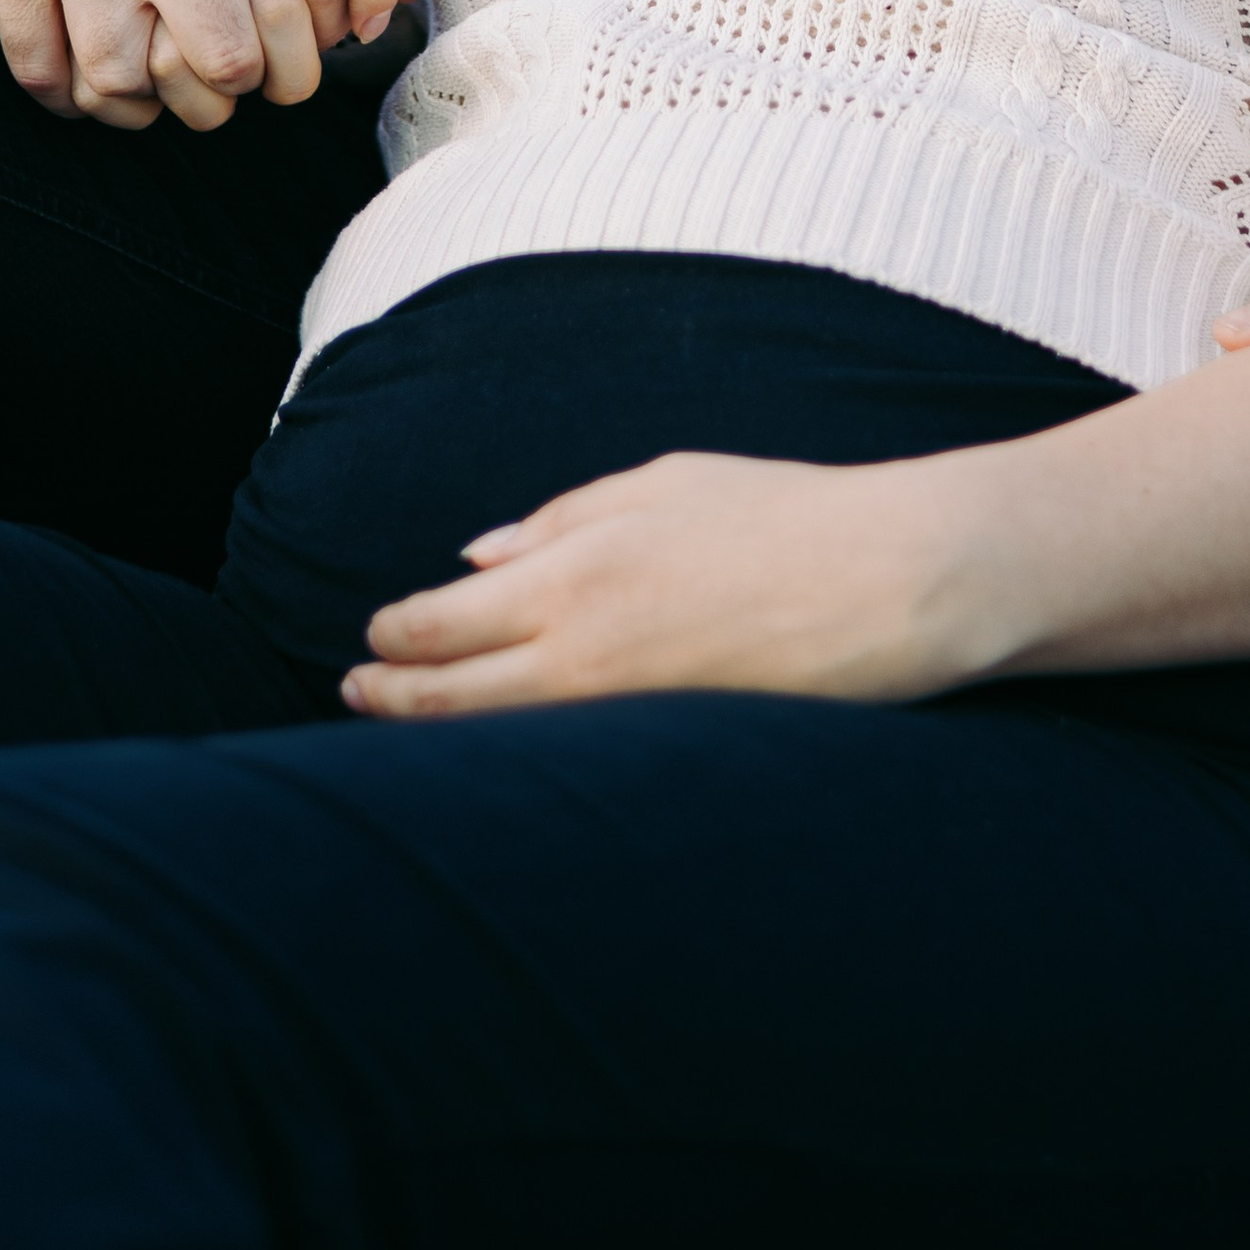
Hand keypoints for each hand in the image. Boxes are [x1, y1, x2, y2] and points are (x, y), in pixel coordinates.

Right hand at [0, 0, 423, 130]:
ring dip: (151, 98)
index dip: (330, 21)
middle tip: (231, 61)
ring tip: (160, 77)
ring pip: (129, 83)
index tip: (308, 18)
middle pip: (232, 61)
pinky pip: (44, 76)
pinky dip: (72, 97)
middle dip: (242, 78)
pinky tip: (91, 74)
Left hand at [341, 448, 980, 719]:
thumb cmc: (788, 513)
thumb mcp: (665, 482)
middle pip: (447, 693)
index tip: (372, 643)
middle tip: (352, 698)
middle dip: (388, 701)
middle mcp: (581, 644)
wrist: (896, 578)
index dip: (394, 641)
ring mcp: (621, 710)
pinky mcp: (665, 753)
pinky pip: (563, 767)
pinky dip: (514, 766)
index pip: (443, 622)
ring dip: (436, 742)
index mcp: (576, 564)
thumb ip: (562, 518)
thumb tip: (478, 558)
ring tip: (398, 740)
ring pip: (495, 741)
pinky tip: (498, 767)